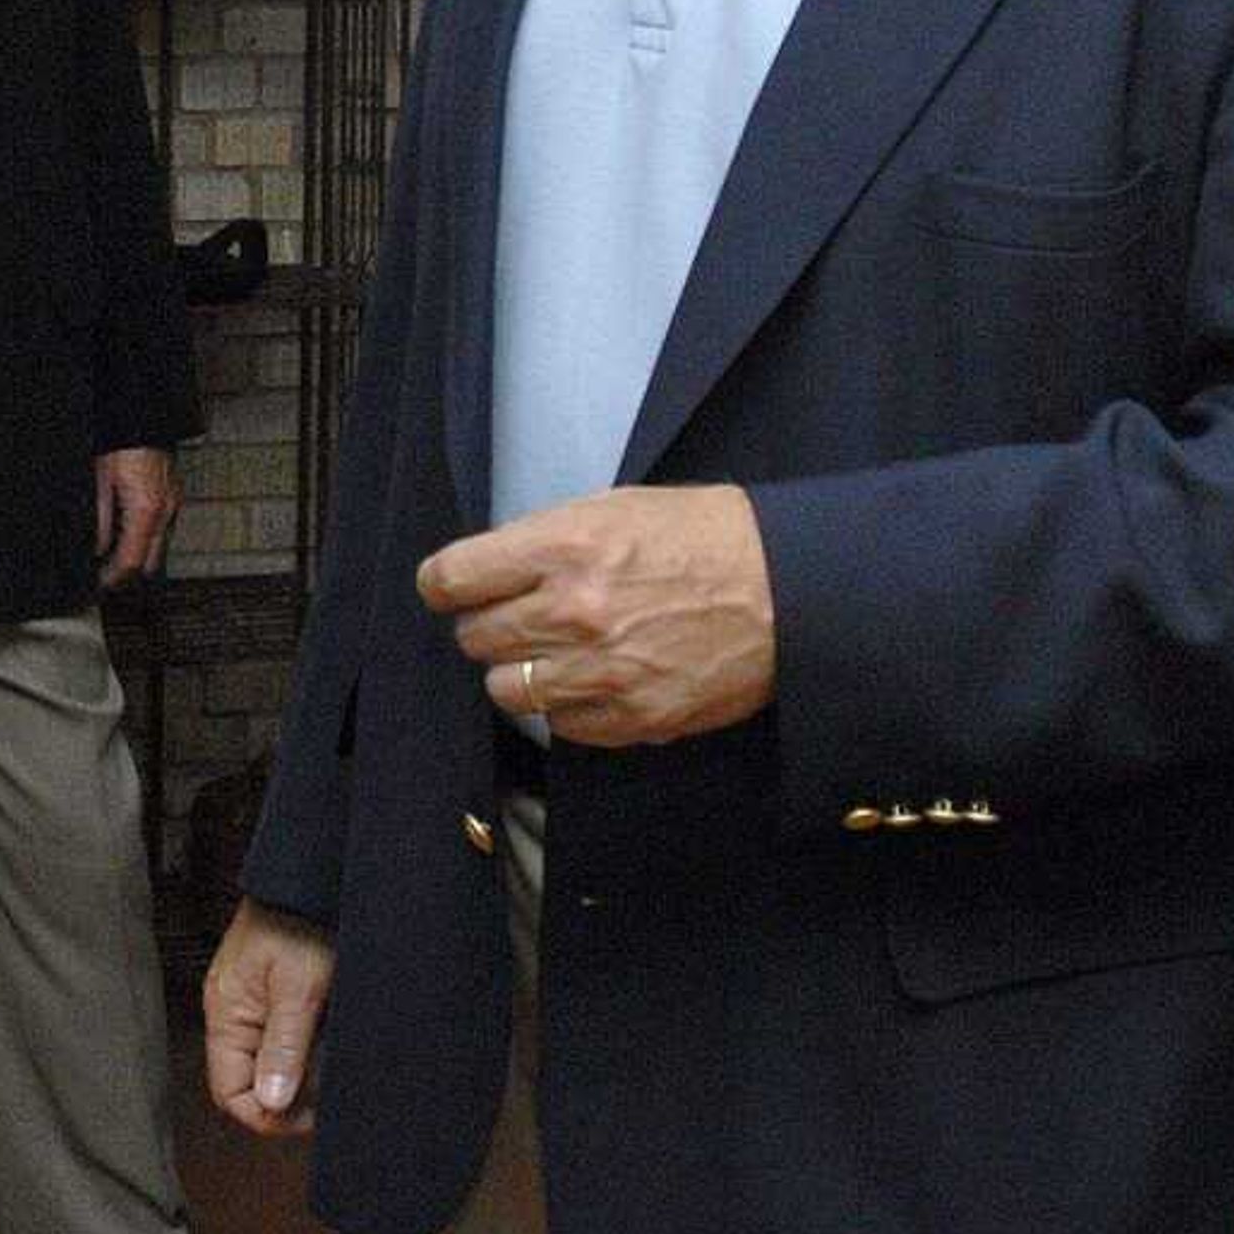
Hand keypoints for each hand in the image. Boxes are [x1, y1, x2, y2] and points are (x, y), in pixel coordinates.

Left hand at [94, 445, 178, 587]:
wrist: (144, 418)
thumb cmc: (122, 443)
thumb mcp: (101, 481)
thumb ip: (100, 521)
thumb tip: (98, 548)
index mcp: (146, 510)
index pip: (131, 561)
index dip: (113, 577)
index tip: (99, 582)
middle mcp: (165, 511)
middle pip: (150, 562)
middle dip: (128, 573)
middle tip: (106, 575)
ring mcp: (173, 504)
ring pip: (159, 547)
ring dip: (139, 555)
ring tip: (114, 557)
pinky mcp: (174, 496)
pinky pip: (163, 529)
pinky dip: (147, 538)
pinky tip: (129, 533)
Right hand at [203, 899, 334, 1134]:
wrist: (306, 877)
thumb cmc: (299, 919)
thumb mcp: (299, 989)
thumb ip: (284, 1048)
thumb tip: (271, 1102)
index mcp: (227, 1015)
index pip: (230, 1092)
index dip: (267, 1115)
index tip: (308, 1116)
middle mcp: (233, 1014)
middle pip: (248, 1082)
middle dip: (287, 1098)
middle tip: (326, 1096)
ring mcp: (251, 1005)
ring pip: (268, 1064)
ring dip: (300, 1075)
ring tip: (331, 1064)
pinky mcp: (272, 995)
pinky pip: (281, 1040)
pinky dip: (306, 1051)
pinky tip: (328, 1043)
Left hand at [419, 483, 773, 748]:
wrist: (790, 591)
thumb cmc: (705, 539)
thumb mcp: (616, 508)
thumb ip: (545, 540)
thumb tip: (490, 570)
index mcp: (563, 547)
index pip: (452, 578)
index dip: (444, 585)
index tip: (450, 590)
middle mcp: (573, 611)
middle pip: (474, 637)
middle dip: (489, 625)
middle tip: (521, 616)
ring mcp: (600, 670)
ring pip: (506, 688)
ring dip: (522, 671)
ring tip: (556, 652)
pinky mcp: (631, 716)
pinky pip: (559, 725)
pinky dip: (567, 706)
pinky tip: (595, 679)